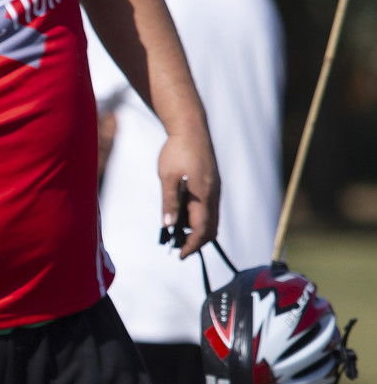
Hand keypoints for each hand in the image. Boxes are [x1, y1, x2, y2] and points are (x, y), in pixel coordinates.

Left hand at [157, 126, 219, 257]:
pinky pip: (209, 207)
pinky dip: (198, 217)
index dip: (192, 245)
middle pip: (210, 227)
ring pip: (210, 218)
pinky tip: (182, 216)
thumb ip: (169, 203)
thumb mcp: (167, 178)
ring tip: (175, 233)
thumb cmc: (176, 151)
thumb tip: (169, 226)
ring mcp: (215, 188)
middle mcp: (214, 194)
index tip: (180, 256)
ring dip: (196, 229)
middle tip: (177, 248)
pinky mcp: (212, 184)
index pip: (202, 229)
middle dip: (196, 241)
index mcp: (204, 194)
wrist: (191, 127)